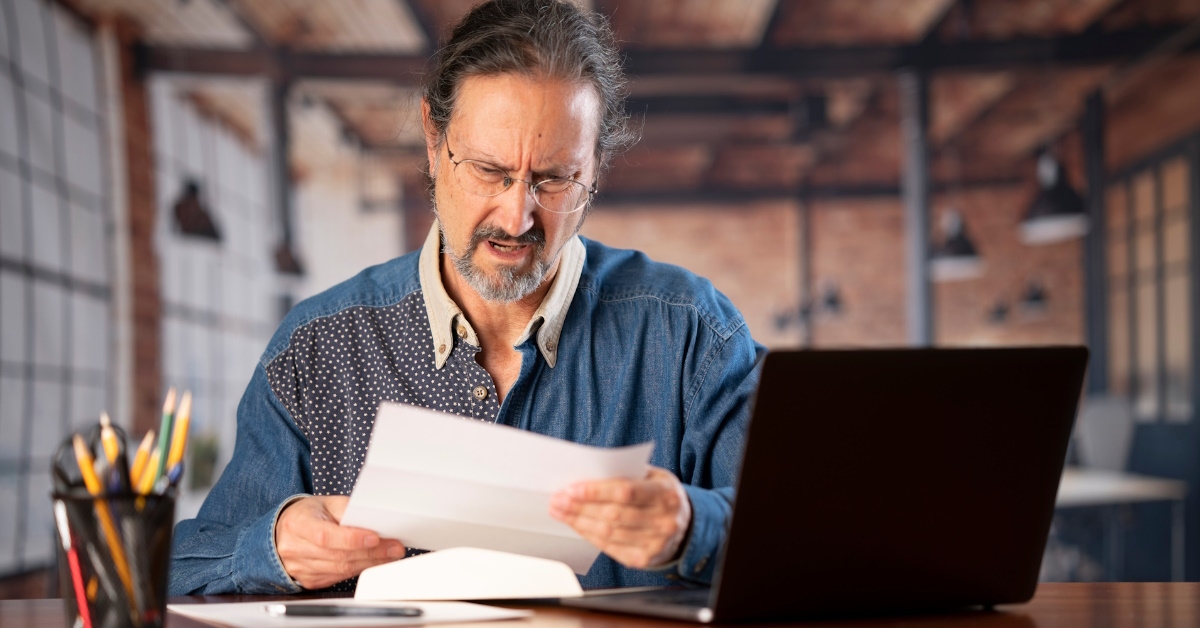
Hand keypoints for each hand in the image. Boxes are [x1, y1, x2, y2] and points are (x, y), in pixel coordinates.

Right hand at [275, 495, 405, 589]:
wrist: (281, 534)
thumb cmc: (307, 515)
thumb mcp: (324, 504)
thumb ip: (347, 510)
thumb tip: (374, 520)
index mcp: (298, 524)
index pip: (325, 536)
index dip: (351, 539)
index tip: (375, 537)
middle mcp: (296, 548)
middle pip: (338, 555)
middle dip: (371, 552)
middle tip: (395, 548)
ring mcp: (301, 568)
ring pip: (340, 570)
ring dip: (369, 563)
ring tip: (391, 555)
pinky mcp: (310, 580)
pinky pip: (338, 577)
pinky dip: (359, 570)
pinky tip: (374, 563)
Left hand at [549, 466, 690, 569]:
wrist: (685, 525)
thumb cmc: (660, 494)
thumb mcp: (653, 476)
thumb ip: (625, 474)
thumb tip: (586, 476)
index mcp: (666, 493)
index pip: (626, 492)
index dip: (596, 491)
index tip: (571, 489)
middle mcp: (664, 520)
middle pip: (613, 515)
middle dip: (580, 507)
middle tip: (558, 500)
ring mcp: (656, 543)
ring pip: (609, 533)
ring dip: (579, 522)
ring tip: (560, 511)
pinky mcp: (645, 559)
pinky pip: (610, 548)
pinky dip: (589, 536)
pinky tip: (576, 525)